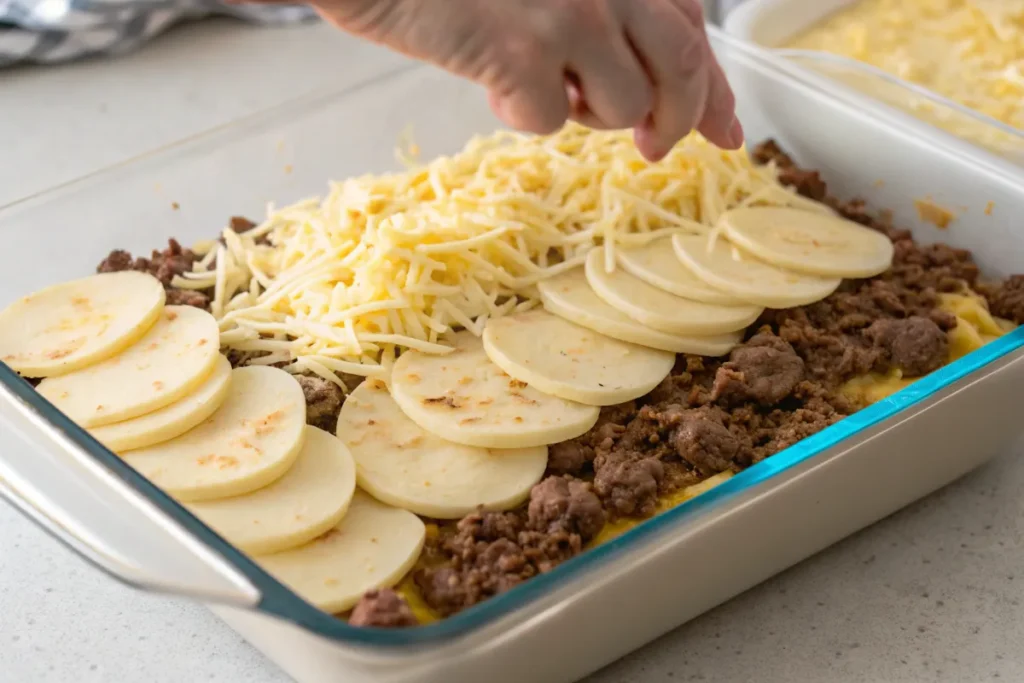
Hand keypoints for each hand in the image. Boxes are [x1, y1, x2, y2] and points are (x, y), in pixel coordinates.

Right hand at [297, 0, 743, 159]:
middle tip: (655, 148)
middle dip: (678, 120)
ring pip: (624, 106)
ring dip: (587, 114)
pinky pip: (551, 122)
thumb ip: (611, 14)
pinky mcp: (521, 51)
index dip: (713, 85)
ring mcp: (570, 12)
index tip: (725, 128)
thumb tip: (659, 93)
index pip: (692, 26)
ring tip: (540, 82)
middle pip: (681, 68)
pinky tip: (493, 84)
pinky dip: (523, 117)